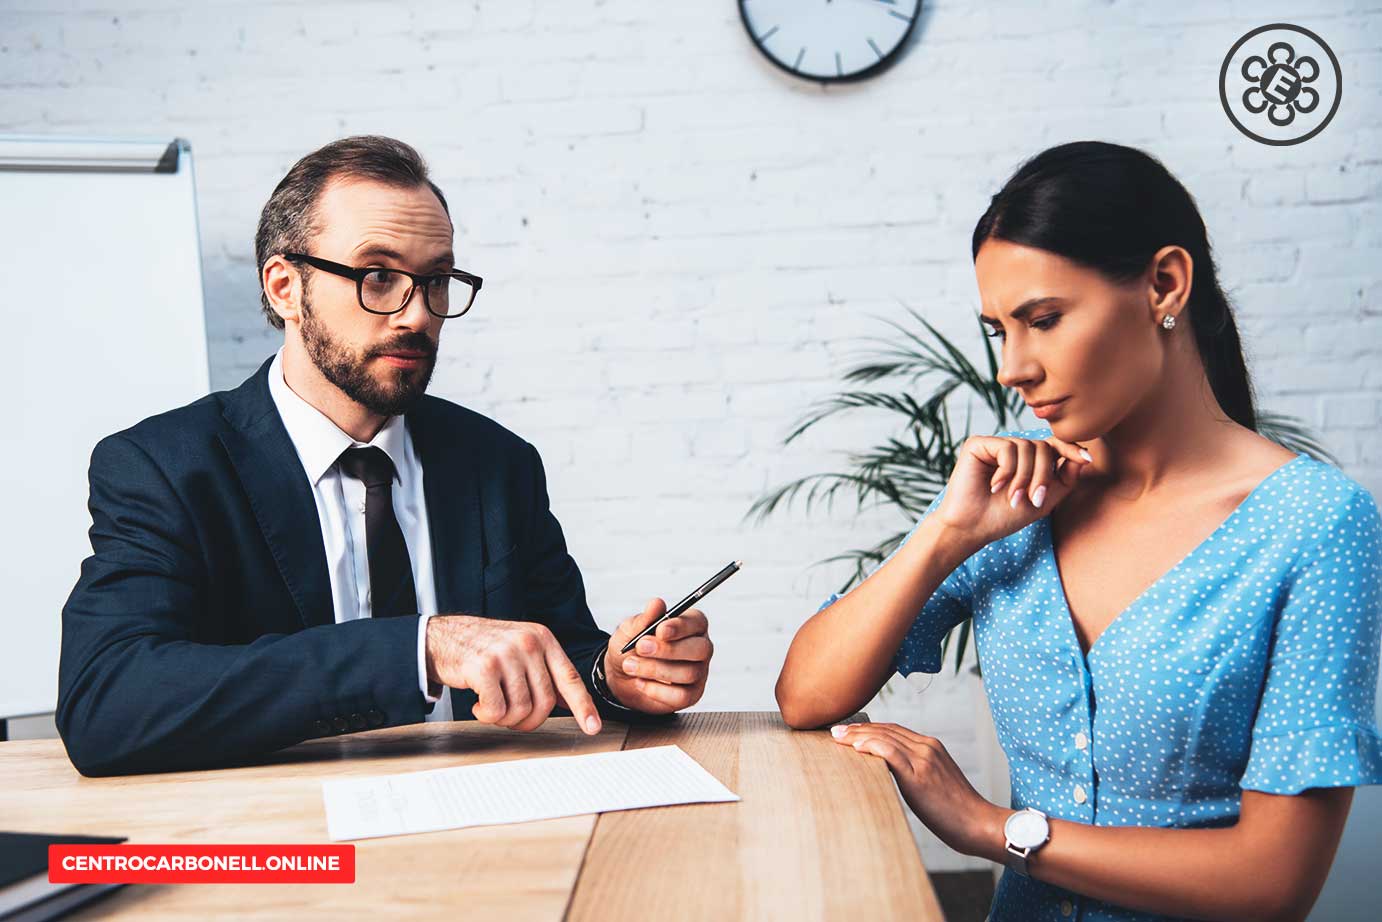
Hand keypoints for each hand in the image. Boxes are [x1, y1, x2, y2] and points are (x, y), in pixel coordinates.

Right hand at [425, 615, 601, 734]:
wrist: (443, 637)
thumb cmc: (483, 648)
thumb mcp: (520, 648)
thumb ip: (544, 670)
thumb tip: (570, 703)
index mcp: (542, 638)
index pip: (569, 677)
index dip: (583, 706)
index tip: (592, 727)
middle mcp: (528, 643)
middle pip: (545, 702)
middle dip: (529, 720)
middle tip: (511, 717)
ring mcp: (506, 654)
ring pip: (521, 709)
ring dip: (505, 718)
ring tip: (492, 705)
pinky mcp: (484, 667)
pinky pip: (496, 711)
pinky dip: (487, 715)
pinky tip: (478, 704)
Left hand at [603, 598, 712, 713]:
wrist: (620, 678)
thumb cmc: (631, 648)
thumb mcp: (630, 631)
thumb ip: (644, 620)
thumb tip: (657, 603)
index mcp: (691, 625)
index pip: (697, 622)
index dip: (681, 626)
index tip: (660, 630)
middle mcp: (700, 647)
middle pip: (700, 649)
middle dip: (668, 649)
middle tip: (640, 647)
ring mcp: (699, 673)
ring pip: (689, 673)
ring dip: (655, 669)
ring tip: (630, 665)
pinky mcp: (692, 695)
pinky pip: (682, 696)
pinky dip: (657, 690)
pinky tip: (640, 683)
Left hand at [831, 721, 1005, 859]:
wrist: (977, 823)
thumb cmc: (956, 810)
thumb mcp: (934, 782)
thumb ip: (914, 771)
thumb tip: (889, 773)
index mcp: (931, 746)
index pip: (893, 730)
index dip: (869, 728)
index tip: (849, 730)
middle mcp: (927, 747)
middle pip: (885, 730)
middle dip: (858, 728)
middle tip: (835, 730)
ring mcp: (924, 758)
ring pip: (884, 738)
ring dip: (857, 735)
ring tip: (837, 737)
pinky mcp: (920, 774)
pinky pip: (890, 753)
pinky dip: (871, 746)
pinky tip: (855, 747)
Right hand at [936, 435, 1094, 548]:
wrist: (972, 528)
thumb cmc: (1004, 517)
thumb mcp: (1043, 501)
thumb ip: (1065, 479)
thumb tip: (1083, 456)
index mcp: (1027, 461)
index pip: (1053, 446)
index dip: (1070, 449)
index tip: (1087, 458)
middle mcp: (1012, 449)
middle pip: (1043, 447)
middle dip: (1043, 475)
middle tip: (1033, 499)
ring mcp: (995, 445)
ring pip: (1027, 448)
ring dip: (1024, 477)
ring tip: (1012, 498)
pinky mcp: (978, 444)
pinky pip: (1007, 449)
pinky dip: (1006, 471)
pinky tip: (994, 486)